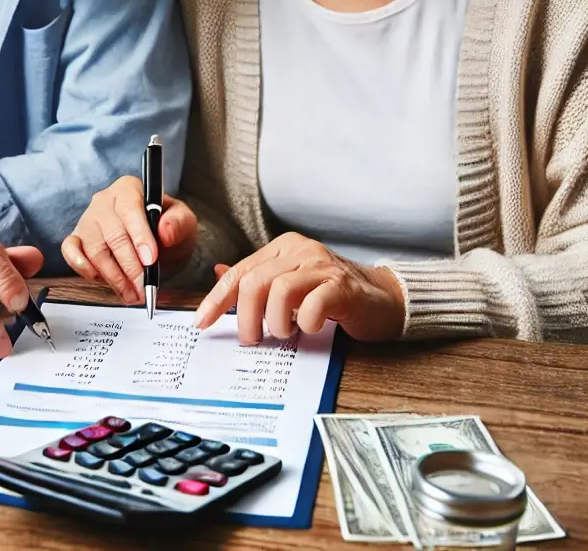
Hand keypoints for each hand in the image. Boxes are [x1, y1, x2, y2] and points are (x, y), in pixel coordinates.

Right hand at [61, 176, 196, 302]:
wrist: (156, 243)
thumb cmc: (167, 228)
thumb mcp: (183, 222)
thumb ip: (178, 224)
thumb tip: (165, 231)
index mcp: (129, 188)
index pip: (130, 209)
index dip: (140, 236)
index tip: (151, 260)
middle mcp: (104, 201)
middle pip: (112, 235)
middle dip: (130, 266)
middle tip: (144, 286)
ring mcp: (87, 220)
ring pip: (95, 249)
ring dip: (114, 276)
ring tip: (133, 294)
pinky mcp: (76, 239)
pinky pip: (70, 251)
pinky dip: (81, 267)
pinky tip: (100, 279)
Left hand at [193, 232, 405, 342]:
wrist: (385, 300)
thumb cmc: (333, 296)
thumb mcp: (291, 283)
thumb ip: (259, 278)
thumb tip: (220, 273)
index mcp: (284, 249)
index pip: (240, 272)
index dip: (218, 299)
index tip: (202, 322)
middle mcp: (301, 251)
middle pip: (254, 282)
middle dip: (246, 318)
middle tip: (253, 339)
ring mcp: (323, 266)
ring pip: (278, 291)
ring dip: (276, 322)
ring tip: (286, 333)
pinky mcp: (343, 287)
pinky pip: (312, 304)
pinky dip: (305, 323)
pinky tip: (310, 328)